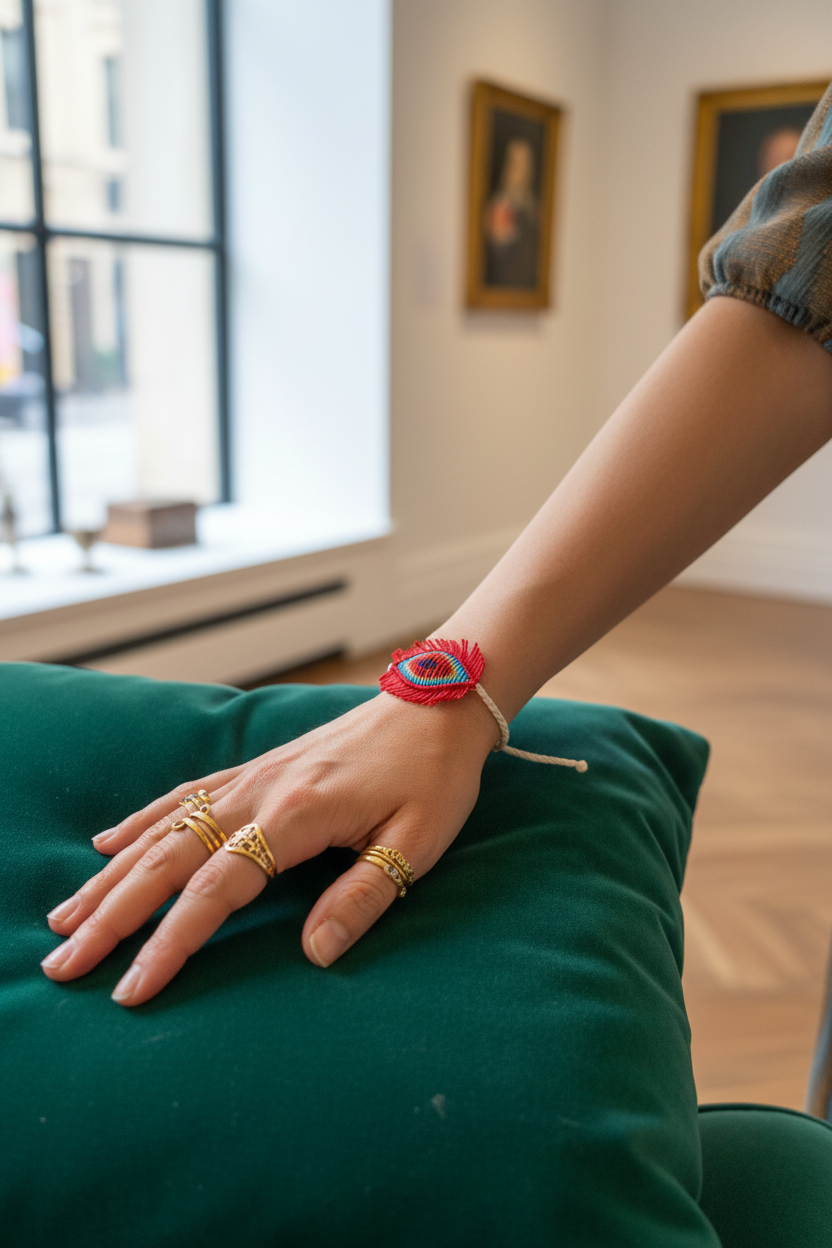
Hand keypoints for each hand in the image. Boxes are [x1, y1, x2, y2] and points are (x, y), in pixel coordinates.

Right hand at [41, 691, 497, 1005]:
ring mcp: (251, 777)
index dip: (171, 942)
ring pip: (163, 830)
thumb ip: (364, 897)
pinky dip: (139, 822)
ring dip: (111, 876)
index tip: (132, 988)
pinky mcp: (255, 769)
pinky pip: (183, 796)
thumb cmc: (433, 777)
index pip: (217, 890)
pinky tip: (106, 845)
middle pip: (169, 860)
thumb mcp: (418, 842)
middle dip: (112, 915)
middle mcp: (260, 793)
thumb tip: (314, 955)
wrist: (434, 703)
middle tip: (65, 963)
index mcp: (298, 816)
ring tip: (65, 917)